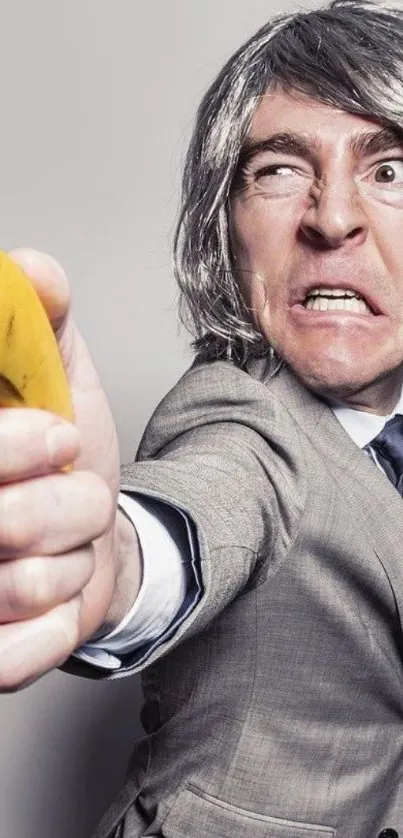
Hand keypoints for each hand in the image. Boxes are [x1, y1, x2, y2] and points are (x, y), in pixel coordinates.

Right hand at [0, 249, 138, 690]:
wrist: (90, 540)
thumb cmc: (62, 458)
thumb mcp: (58, 376)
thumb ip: (41, 321)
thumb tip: (30, 270)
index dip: (15, 447)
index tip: (63, 436)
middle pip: (4, 525)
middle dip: (67, 505)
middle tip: (76, 490)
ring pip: (26, 585)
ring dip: (76, 557)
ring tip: (66, 542)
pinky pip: (20, 657)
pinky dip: (60, 624)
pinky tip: (56, 599)